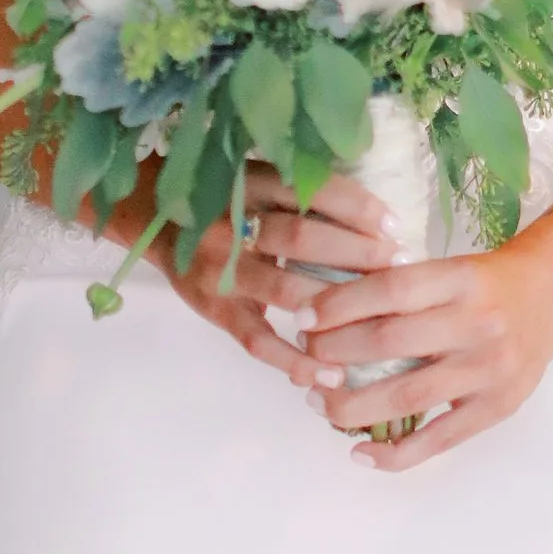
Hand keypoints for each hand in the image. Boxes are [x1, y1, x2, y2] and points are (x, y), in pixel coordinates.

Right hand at [164, 162, 401, 383]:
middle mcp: (232, 224)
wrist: (154, 218)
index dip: (357, 207)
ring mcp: (221, 270)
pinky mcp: (216, 309)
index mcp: (250, 185)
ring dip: (336, 304)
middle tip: (398, 268)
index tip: (395, 226)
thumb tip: (377, 220)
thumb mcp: (256, 180)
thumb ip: (301, 194)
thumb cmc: (224, 201)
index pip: (311, 191)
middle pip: (300, 237)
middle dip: (356, 253)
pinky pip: (258, 340)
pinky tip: (331, 373)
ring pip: (284, 288)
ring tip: (379, 318)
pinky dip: (294, 359)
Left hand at [297, 240, 552, 468]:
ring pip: (407, 395)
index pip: (389, 291)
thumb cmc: (484, 285)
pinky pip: (439, 439)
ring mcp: (489, 369)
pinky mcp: (497, 407)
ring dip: (351, 404)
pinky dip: (395, 453)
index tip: (303, 320)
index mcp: (460, 279)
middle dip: (334, 353)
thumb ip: (400, 290)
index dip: (339, 306)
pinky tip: (359, 453)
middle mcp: (477, 323)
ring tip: (318, 402)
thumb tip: (324, 315)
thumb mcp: (449, 270)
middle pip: (390, 343)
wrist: (551, 298)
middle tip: (305, 359)